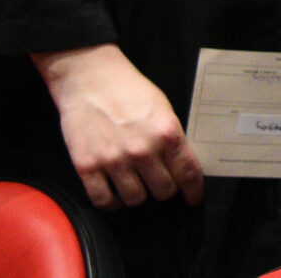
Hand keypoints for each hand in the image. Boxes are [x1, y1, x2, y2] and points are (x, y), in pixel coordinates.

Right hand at [33, 44, 205, 209]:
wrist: (90, 79)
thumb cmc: (128, 90)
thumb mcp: (163, 108)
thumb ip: (172, 137)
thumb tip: (180, 166)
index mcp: (167, 132)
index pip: (188, 173)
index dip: (193, 192)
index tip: (193, 200)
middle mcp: (143, 150)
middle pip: (163, 192)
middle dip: (163, 190)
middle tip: (157, 182)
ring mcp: (114, 160)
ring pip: (135, 200)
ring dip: (137, 195)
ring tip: (134, 183)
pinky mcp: (87, 166)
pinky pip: (104, 201)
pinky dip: (111, 202)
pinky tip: (114, 193)